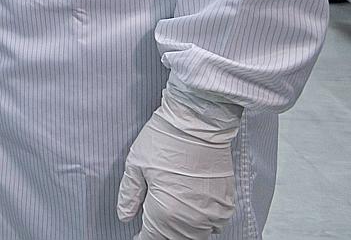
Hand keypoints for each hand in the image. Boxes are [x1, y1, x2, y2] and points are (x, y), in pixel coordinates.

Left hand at [117, 83, 240, 238]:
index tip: (137, 234)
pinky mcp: (226, 203)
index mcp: (165, 211)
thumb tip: (124, 215)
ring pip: (195, 235)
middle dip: (161, 234)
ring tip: (168, 218)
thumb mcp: (136, 164)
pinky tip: (190, 212)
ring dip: (180, 231)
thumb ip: (129, 195)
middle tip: (152, 225)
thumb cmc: (165, 139)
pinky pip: (213, 225)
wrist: (199, 122)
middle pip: (174, 239)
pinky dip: (201, 224)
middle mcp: (191, 218)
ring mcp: (211, 212)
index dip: (143, 236)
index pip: (152, 237)